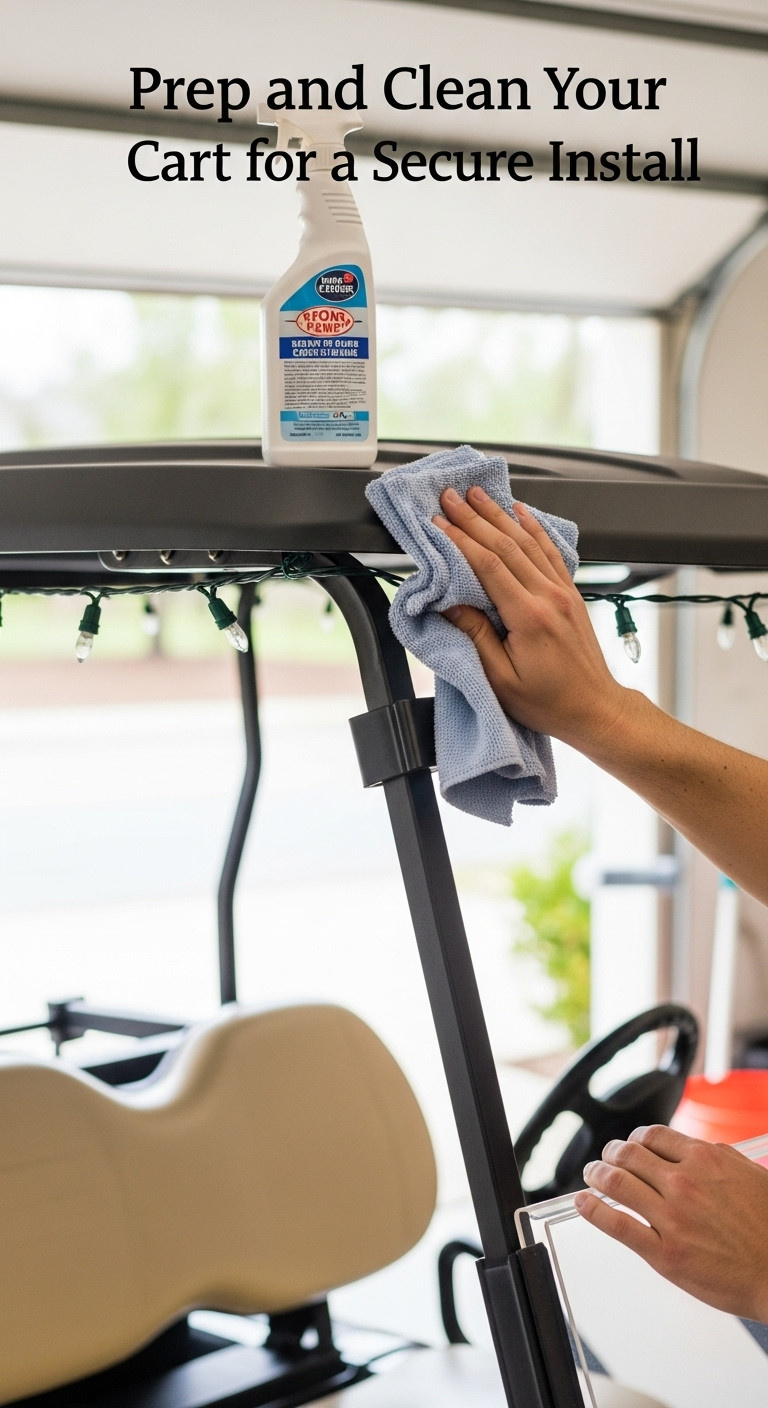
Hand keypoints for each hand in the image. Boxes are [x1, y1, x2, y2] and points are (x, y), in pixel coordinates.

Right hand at [433, 486, 624, 746]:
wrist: (594, 709)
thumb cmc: (548, 702)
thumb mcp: (500, 679)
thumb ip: (476, 636)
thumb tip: (449, 604)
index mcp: (530, 617)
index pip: (488, 566)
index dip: (460, 540)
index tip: (438, 522)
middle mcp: (549, 597)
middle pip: (506, 545)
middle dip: (474, 517)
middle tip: (450, 496)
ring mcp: (563, 592)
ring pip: (528, 542)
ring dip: (500, 515)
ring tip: (478, 494)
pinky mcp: (570, 594)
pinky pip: (550, 551)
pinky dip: (534, 528)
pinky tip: (521, 512)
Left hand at [574, 1124, 767, 1321]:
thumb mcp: (749, 1175)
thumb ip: (716, 1158)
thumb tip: (690, 1148)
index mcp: (705, 1160)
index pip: (652, 1135)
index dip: (634, 1139)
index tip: (629, 1146)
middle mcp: (684, 1183)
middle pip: (628, 1154)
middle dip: (611, 1153)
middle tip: (605, 1160)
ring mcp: (671, 1218)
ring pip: (617, 1182)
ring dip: (596, 1175)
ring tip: (590, 1176)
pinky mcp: (664, 1253)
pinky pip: (617, 1224)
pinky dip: (592, 1210)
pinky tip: (583, 1203)